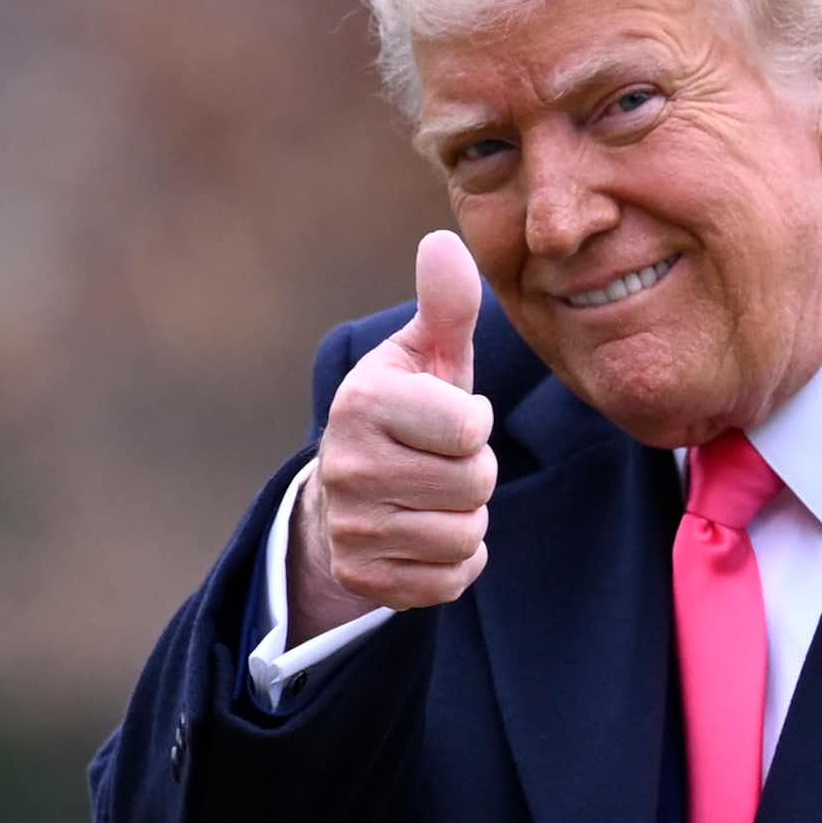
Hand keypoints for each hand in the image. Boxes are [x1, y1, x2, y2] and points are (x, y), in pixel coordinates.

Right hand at [291, 229, 496, 635]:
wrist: (346, 494)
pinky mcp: (361, 578)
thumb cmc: (405, 414)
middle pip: (474, 486)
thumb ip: (445, 307)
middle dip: (474, 475)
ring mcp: (351, 528)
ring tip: (432, 497)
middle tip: (441, 463)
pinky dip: (453, 563)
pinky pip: (450, 581)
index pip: (471, 429)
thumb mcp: (425, 358)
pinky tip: (424, 535)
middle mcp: (347, 466)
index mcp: (364, 402)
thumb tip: (445, 241)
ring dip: (466, 520)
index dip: (475, 425)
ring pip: (465, 537)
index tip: (449, 418)